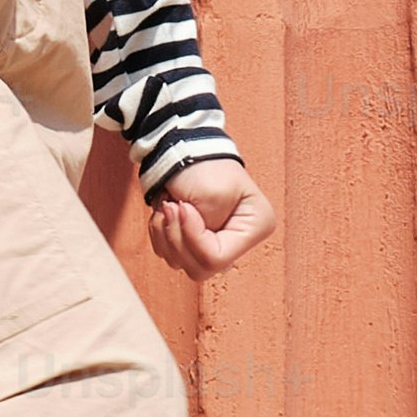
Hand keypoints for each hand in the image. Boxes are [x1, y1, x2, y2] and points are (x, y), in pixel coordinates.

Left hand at [144, 157, 270, 276]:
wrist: (183, 149)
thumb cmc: (204, 165)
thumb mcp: (211, 194)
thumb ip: (204, 230)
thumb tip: (190, 247)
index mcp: (256, 228)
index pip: (217, 258)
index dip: (192, 237)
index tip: (182, 206)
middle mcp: (238, 242)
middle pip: (199, 268)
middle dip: (177, 238)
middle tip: (171, 205)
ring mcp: (215, 245)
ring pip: (180, 263)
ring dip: (166, 233)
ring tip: (168, 204)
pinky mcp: (194, 243)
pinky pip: (169, 255)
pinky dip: (160, 234)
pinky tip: (165, 212)